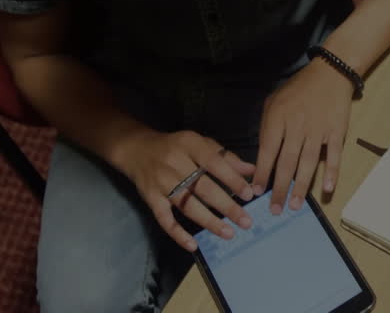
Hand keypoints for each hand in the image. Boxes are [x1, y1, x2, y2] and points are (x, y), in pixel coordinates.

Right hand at [118, 129, 256, 250]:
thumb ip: (226, 157)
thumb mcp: (201, 144)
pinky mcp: (151, 198)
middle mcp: (174, 163)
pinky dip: (177, 233)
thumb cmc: (177, 147)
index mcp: (190, 145)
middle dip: (226, 206)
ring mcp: (161, 182)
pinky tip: (193, 245)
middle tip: (245, 221)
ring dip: (209, 221)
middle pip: (202, 187)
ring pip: (187, 205)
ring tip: (229, 233)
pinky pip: (164, 219)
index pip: (214, 163)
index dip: (232, 179)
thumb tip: (252, 171)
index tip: (249, 194)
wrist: (137, 149)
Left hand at [252, 59, 352, 213]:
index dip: (261, 173)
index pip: (267, 151)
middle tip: (275, 209)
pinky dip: (332, 173)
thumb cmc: (297, 89)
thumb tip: (261, 156)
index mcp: (278, 119)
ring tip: (295, 205)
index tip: (256, 192)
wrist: (329, 74)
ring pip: (308, 163)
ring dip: (301, 187)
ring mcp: (318, 130)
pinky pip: (334, 155)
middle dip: (279, 188)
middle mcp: (297, 127)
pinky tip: (327, 189)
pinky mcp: (336, 132)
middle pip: (287, 163)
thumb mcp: (273, 102)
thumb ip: (267, 127)